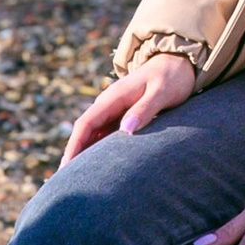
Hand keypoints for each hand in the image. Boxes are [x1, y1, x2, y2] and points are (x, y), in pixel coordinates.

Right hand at [59, 54, 198, 165]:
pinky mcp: (124, 115)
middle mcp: (109, 104)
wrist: (179, 63)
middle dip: (75, 154)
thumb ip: (145, 109)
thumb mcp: (162, 91)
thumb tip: (126, 130)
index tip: (67, 166)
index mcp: (113, 97)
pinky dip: (100, 150)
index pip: (87, 123)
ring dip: (85, 154)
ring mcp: (116, 110)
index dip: (75, 145)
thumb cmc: (173, 77)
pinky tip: (99, 166)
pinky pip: (107, 135)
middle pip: (86, 132)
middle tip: (66, 182)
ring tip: (79, 179)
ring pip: (95, 135)